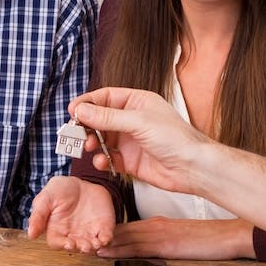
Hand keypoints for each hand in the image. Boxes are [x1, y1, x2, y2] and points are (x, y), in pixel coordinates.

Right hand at [28, 176, 116, 252]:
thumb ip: (38, 215)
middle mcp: (73, 235)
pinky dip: (107, 239)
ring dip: (95, 246)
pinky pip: (106, 236)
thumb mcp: (45, 198)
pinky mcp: (103, 226)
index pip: (58, 243)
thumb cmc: (59, 190)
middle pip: (77, 247)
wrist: (80, 182)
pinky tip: (106, 238)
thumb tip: (30, 234)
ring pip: (92, 245)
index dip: (63, 245)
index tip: (68, 244)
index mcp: (57, 231)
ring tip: (96, 243)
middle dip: (82, 247)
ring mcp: (89, 232)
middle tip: (86, 245)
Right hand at [71, 87, 212, 195]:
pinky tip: (102, 162)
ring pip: (102, 139)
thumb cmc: (175, 138)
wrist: (193, 168)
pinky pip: (109, 158)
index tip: (72, 111)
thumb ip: (107, 117)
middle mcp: (132, 120)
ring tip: (88, 148)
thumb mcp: (138, 121)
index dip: (87, 103)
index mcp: (137, 102)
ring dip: (92, 143)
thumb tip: (82, 110)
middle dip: (86, 125)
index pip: (105, 97)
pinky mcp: (131, 161)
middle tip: (74, 133)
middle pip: (100, 118)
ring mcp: (131, 141)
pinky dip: (102, 160)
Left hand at [96, 217, 255, 259]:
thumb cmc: (206, 237)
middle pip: (120, 230)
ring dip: (103, 242)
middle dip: (99, 235)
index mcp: (156, 222)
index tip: (87, 235)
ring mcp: (159, 233)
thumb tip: (144, 246)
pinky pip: (137, 247)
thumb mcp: (178, 234)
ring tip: (83, 245)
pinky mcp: (165, 244)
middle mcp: (154, 225)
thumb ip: (161, 237)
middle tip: (78, 240)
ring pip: (124, 237)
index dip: (105, 231)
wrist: (226, 235)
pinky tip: (106, 251)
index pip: (125, 226)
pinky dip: (119, 249)